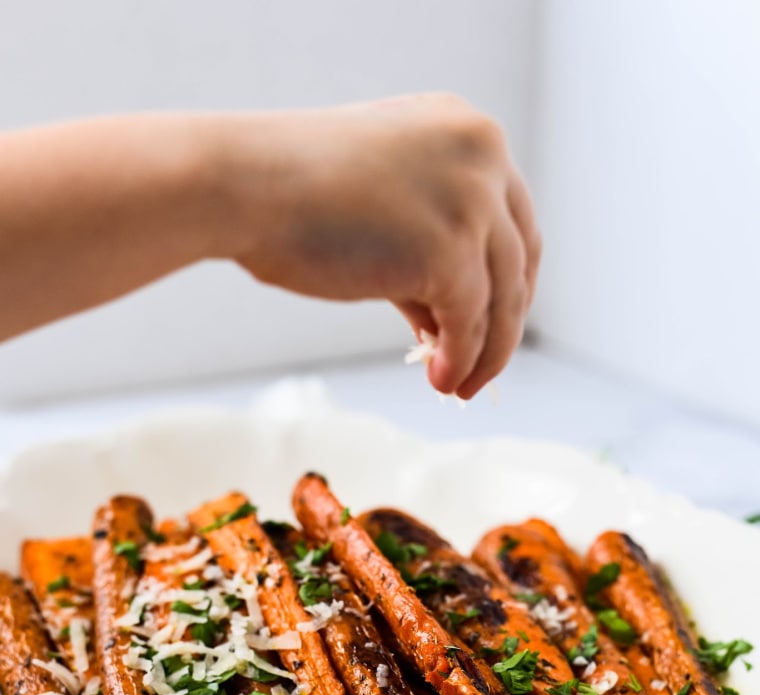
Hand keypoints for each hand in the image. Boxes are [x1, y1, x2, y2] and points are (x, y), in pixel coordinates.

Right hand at [218, 94, 540, 398]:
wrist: (245, 185)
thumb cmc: (290, 194)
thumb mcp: (380, 208)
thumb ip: (424, 252)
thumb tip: (448, 322)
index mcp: (466, 130)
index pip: (511, 217)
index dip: (505, 279)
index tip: (490, 321)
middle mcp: (483, 155)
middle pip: (519, 259)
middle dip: (502, 322)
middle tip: (480, 366)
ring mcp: (472, 201)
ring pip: (503, 298)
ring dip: (486, 352)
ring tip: (460, 386)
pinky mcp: (452, 250)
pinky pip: (471, 323)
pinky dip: (462, 359)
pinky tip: (441, 380)